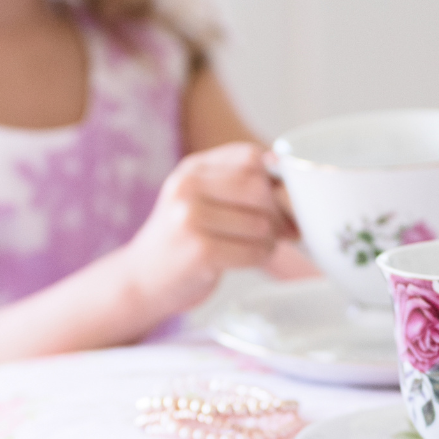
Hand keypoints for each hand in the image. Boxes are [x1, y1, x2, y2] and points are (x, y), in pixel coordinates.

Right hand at [121, 141, 294, 318]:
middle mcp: (188, 187)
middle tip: (278, 228)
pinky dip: (261, 257)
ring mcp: (190, 218)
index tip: (280, 199)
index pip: (251, 157)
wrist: (142, 281)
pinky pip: (254, 250)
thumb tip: (296, 186)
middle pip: (259, 186)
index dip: (276, 179)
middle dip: (277, 211)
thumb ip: (240, 184)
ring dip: (271, 239)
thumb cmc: (182, 241)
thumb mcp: (200, 199)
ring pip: (261, 222)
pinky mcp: (200, 251)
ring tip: (258, 246)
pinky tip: (248, 258)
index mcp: (192, 169)